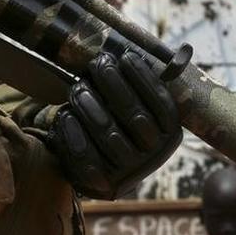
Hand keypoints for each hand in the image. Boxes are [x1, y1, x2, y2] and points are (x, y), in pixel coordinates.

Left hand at [47, 52, 180, 199]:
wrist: (108, 174)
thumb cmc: (123, 129)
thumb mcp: (144, 111)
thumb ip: (147, 88)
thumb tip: (167, 51)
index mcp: (170, 135)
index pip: (161, 104)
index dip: (144, 79)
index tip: (126, 56)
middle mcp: (155, 155)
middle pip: (134, 116)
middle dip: (114, 85)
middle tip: (98, 62)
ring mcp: (131, 170)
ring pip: (108, 133)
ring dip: (90, 105)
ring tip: (78, 86)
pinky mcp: (105, 183)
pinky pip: (86, 156)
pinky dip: (73, 133)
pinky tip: (65, 114)